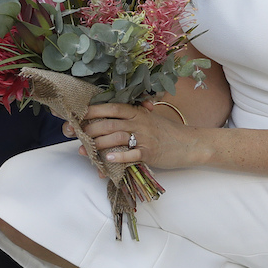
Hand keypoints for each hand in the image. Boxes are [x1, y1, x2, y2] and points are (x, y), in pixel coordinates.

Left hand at [63, 101, 185, 169]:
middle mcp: (139, 122)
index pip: (111, 107)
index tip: (79, 114)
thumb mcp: (150, 119)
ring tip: (85, 150)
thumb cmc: (167, 132)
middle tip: (76, 135)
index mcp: (137, 112)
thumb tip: (110, 120)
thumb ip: (132, 117)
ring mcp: (144, 137)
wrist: (190, 144)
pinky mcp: (150, 153)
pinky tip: (107, 159)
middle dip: (89, 129)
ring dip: (98, 144)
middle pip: (109, 123)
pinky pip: (131, 155)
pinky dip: (118, 157)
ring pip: (116, 138)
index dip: (93, 110)